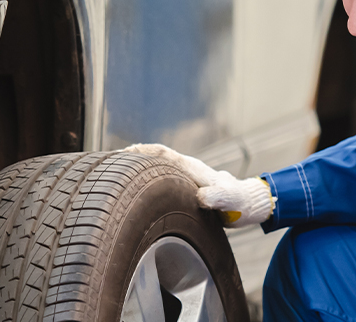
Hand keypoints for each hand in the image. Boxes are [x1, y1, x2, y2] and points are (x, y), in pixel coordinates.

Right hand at [121, 144, 274, 226]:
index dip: (142, 152)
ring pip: (155, 169)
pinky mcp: (183, 188)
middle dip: (132, 158)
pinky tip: (135, 191)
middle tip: (108, 164)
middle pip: (153, 158)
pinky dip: (145, 181)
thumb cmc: (238, 201)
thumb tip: (201, 197)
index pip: (162, 154)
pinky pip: (159, 180)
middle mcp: (184, 170)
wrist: (247, 203)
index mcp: (191, 168)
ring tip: (114, 175)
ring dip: (137, 169)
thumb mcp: (229, 200)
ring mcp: (183, 178)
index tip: (123, 154)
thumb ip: (217, 198)